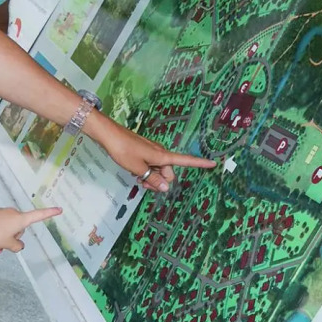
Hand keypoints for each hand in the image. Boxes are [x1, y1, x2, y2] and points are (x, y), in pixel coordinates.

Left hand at [0, 205, 59, 252]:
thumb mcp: (8, 244)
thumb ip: (17, 246)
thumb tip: (18, 245)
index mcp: (21, 219)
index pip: (39, 216)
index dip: (50, 213)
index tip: (59, 209)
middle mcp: (13, 213)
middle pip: (20, 227)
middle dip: (14, 236)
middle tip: (4, 245)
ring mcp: (2, 212)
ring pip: (8, 227)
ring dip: (4, 237)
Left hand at [94, 116, 215, 191]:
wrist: (108, 134)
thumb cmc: (123, 150)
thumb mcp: (138, 168)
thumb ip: (153, 178)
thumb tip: (168, 187)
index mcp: (162, 156)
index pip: (185, 161)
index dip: (199, 163)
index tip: (213, 163)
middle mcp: (160, 153)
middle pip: (169, 172)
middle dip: (161, 181)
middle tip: (143, 184)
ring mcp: (152, 152)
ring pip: (159, 170)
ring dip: (152, 178)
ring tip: (137, 178)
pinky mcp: (144, 152)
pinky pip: (151, 165)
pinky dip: (146, 172)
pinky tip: (135, 173)